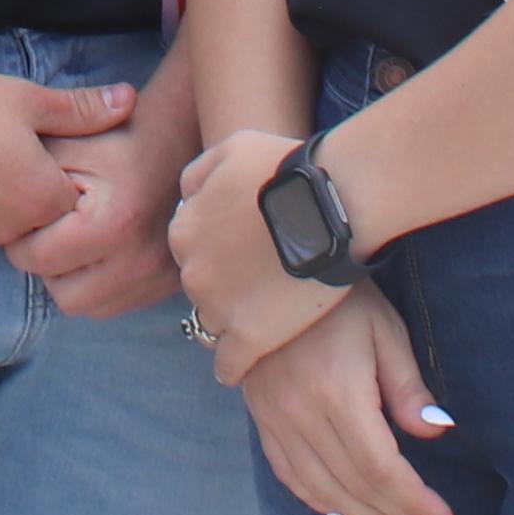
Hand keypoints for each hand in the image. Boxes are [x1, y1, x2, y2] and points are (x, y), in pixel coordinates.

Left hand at [12, 74, 204, 318]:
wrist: (178, 137)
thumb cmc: (115, 137)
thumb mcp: (66, 146)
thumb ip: (25, 179)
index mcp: (112, 224)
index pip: (39, 261)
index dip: (23, 238)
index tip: (29, 217)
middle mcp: (141, 260)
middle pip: (65, 297)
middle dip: (50, 268)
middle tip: (53, 234)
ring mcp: (160, 276)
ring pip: (91, 308)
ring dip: (75, 281)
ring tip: (78, 242)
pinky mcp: (169, 284)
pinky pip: (118, 306)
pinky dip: (101, 287)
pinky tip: (101, 253)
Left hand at [170, 128, 342, 381]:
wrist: (330, 205)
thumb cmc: (285, 170)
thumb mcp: (231, 148)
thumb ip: (199, 173)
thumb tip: (186, 197)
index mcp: (183, 229)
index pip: (190, 248)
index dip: (217, 248)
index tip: (240, 251)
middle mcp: (191, 271)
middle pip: (202, 285)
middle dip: (224, 282)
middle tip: (258, 278)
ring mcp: (219, 307)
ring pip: (214, 323)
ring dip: (232, 319)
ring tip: (262, 313)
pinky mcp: (249, 338)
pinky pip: (228, 365)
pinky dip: (234, 366)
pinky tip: (246, 362)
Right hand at [240, 286, 454, 514]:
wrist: (272, 271)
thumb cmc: (339, 298)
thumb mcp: (385, 330)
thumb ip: (409, 387)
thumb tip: (437, 433)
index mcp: (336, 393)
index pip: (380, 468)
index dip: (413, 501)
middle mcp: (300, 415)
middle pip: (353, 486)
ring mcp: (275, 420)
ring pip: (320, 490)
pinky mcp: (262, 419)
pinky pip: (289, 476)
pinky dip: (320, 502)